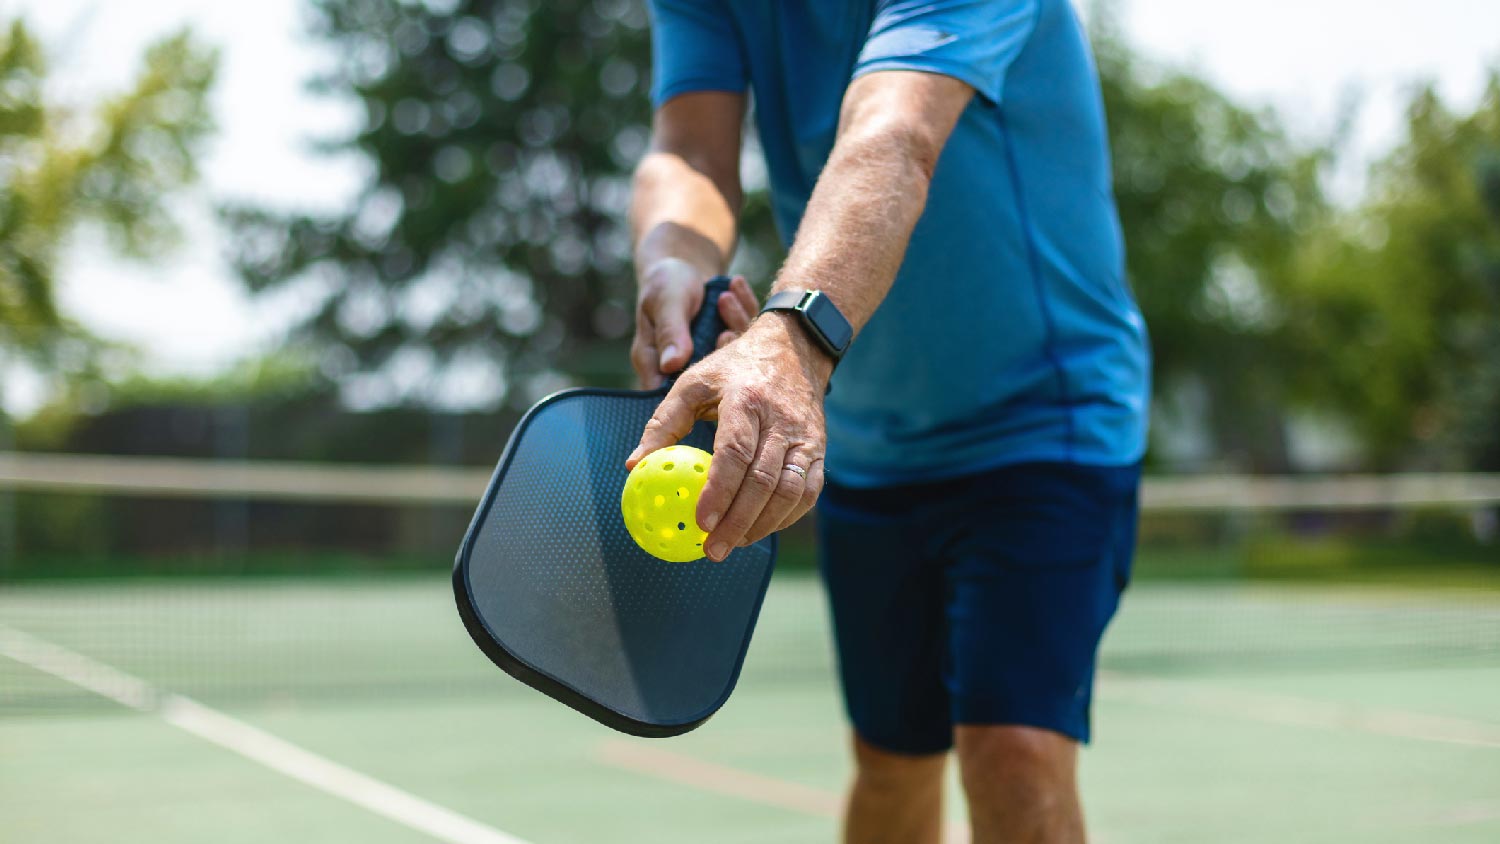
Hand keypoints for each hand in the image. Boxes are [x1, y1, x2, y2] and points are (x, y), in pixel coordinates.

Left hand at [626, 312, 833, 559]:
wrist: (795, 348)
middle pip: (763, 481)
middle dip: (738, 522)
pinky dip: (786, 517)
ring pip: (791, 491)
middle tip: (713, 549)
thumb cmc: (734, 368)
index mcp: (745, 399)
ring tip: (734, 544)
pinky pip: (808, 492)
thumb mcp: (693, 382)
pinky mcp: (820, 449)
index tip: (700, 522)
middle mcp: (780, 420)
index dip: (718, 491)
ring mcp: (805, 436)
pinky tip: (761, 530)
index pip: (735, 452)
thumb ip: (663, 422)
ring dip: (763, 526)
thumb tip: (633, 464)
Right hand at [630, 259, 759, 388]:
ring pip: (733, 355)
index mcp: (655, 364)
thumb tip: (670, 365)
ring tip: (725, 297)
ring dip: (735, 322)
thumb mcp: (666, 301)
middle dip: (723, 351)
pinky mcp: (732, 345)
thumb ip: (670, 332)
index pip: (671, 393)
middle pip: (709, 377)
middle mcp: (684, 367)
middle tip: (725, 329)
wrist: (684, 264)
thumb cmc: (665, 282)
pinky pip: (746, 334)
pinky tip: (737, 284)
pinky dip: (744, 308)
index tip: (714, 352)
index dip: (696, 384)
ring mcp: (711, 357)